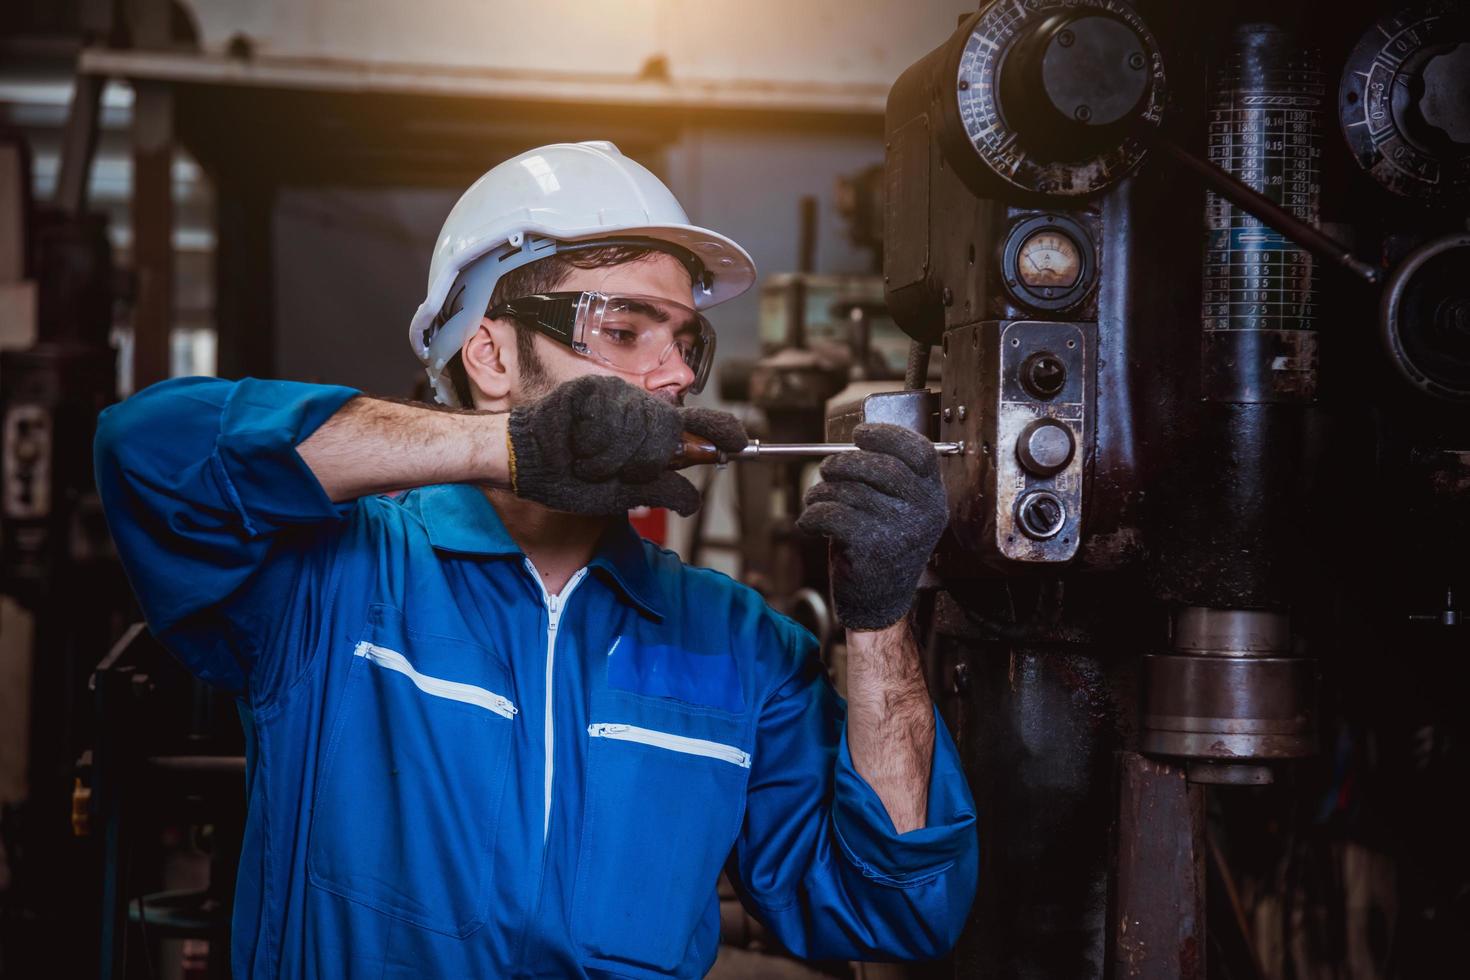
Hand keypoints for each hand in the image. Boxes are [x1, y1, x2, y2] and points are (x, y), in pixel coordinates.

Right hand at [507, 376, 745, 516]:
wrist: (522, 461)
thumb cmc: (570, 477)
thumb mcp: (621, 494)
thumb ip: (659, 490)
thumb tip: (694, 501)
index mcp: (647, 429)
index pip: (695, 423)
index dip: (721, 431)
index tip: (741, 442)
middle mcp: (635, 407)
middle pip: (666, 433)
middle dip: (643, 462)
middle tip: (613, 470)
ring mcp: (612, 394)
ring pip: (636, 432)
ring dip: (611, 460)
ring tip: (588, 461)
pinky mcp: (588, 389)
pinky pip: (605, 427)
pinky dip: (592, 450)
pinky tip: (576, 448)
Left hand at [796, 423, 947, 629]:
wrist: (878, 604)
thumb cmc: (880, 548)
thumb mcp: (896, 510)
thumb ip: (886, 478)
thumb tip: (852, 444)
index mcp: (933, 498)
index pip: (920, 452)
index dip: (888, 436)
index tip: (860, 434)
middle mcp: (924, 513)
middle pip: (880, 466)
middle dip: (843, 462)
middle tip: (827, 470)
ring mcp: (901, 531)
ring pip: (850, 491)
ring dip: (821, 492)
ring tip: (815, 501)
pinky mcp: (873, 549)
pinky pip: (832, 514)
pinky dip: (812, 515)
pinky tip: (809, 523)